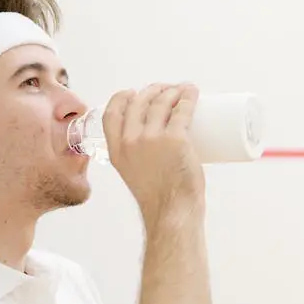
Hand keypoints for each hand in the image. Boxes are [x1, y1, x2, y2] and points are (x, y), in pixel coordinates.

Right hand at [102, 83, 205, 227]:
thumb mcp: (133, 174)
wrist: (171, 213)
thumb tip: (154, 146)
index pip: (111, 113)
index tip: (133, 92)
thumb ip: (136, 158)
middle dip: (154, 90)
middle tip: (167, 90)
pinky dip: (188, 96)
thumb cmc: (158, 198)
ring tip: (183, 91)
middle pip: (139, 101)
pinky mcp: (176, 139)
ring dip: (173, 90)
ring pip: (162, 102)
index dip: (122, 98)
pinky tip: (192, 92)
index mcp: (117, 150)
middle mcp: (130, 141)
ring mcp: (152, 138)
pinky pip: (182, 109)